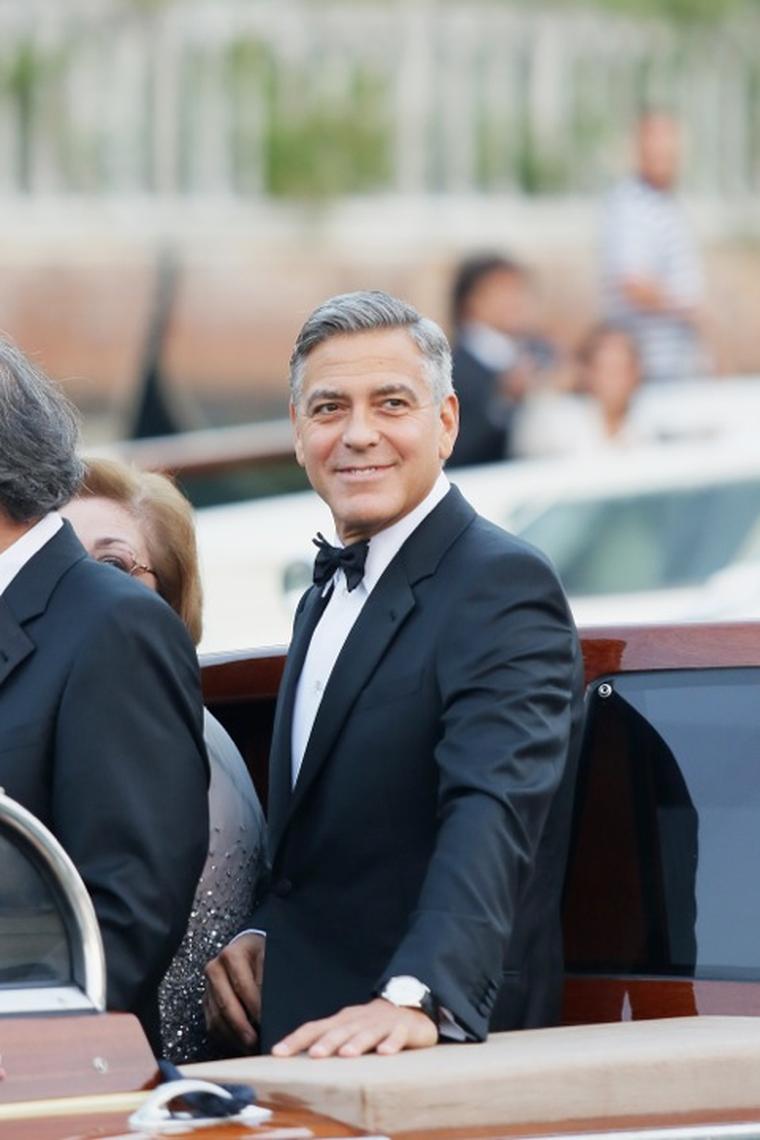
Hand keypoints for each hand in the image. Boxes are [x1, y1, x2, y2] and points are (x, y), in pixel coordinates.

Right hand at [203, 932, 264, 1052]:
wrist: (247, 948)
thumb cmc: (262, 954)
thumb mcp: (270, 957)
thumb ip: (271, 978)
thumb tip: (276, 1007)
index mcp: (232, 955)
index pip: (244, 986)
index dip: (256, 1007)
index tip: (267, 1022)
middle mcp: (216, 969)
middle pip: (227, 1005)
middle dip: (243, 1027)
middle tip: (257, 1041)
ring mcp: (208, 986)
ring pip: (218, 1018)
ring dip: (235, 1036)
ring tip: (252, 1047)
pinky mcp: (206, 1001)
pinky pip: (212, 1025)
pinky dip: (227, 1038)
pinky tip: (242, 1044)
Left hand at [271, 997, 437, 1057]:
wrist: (410, 1007)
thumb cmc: (370, 1025)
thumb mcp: (347, 1031)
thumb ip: (326, 1043)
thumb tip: (293, 1065)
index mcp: (341, 1021)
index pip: (314, 1028)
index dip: (296, 1039)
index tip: (278, 1053)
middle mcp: (358, 1020)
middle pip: (340, 1030)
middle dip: (327, 1042)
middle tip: (314, 1055)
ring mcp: (381, 1023)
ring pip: (367, 1032)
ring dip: (357, 1042)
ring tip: (346, 1054)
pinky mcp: (403, 1028)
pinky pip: (398, 1035)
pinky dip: (391, 1043)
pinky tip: (385, 1053)